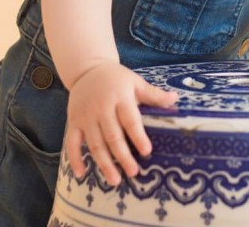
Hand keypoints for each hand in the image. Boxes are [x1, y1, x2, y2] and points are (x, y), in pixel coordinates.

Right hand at [65, 61, 177, 185]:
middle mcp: (101, 108)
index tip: (147, 151)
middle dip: (122, 156)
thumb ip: (153, 94)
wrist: (87, 69)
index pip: (130, 119)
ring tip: (115, 180)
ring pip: (95, 143)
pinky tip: (82, 174)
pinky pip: (72, 142)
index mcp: (119, 97)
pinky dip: (75, 159)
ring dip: (104, 163)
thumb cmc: (116, 78)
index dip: (138, 136)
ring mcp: (86, 116)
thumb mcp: (135, 82)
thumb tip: (175, 99)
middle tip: (133, 173)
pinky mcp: (74, 121)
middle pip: (112, 135)